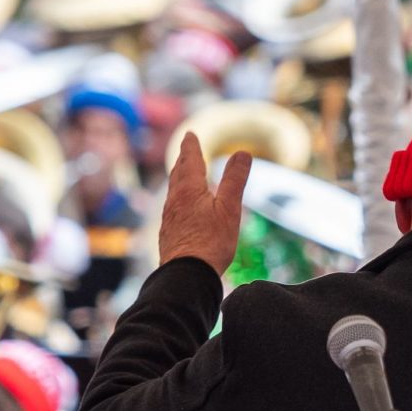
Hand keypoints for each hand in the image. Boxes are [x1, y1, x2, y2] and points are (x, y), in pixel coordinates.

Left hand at [156, 132, 252, 272]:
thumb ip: (235, 179)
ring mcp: (169, 218)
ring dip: (178, 179)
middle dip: (183, 160)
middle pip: (177, 174)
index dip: (191, 146)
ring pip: (173, 192)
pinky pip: (172, 208)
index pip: (189, 160)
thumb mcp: (229, 208)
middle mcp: (174, 201)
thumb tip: (243, 153)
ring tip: (183, 176)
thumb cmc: (211, 242)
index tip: (190, 134)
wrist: (186, 275)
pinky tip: (181, 209)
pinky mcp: (168, 234)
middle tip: (186, 150)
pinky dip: (178, 199)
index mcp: (189, 190)